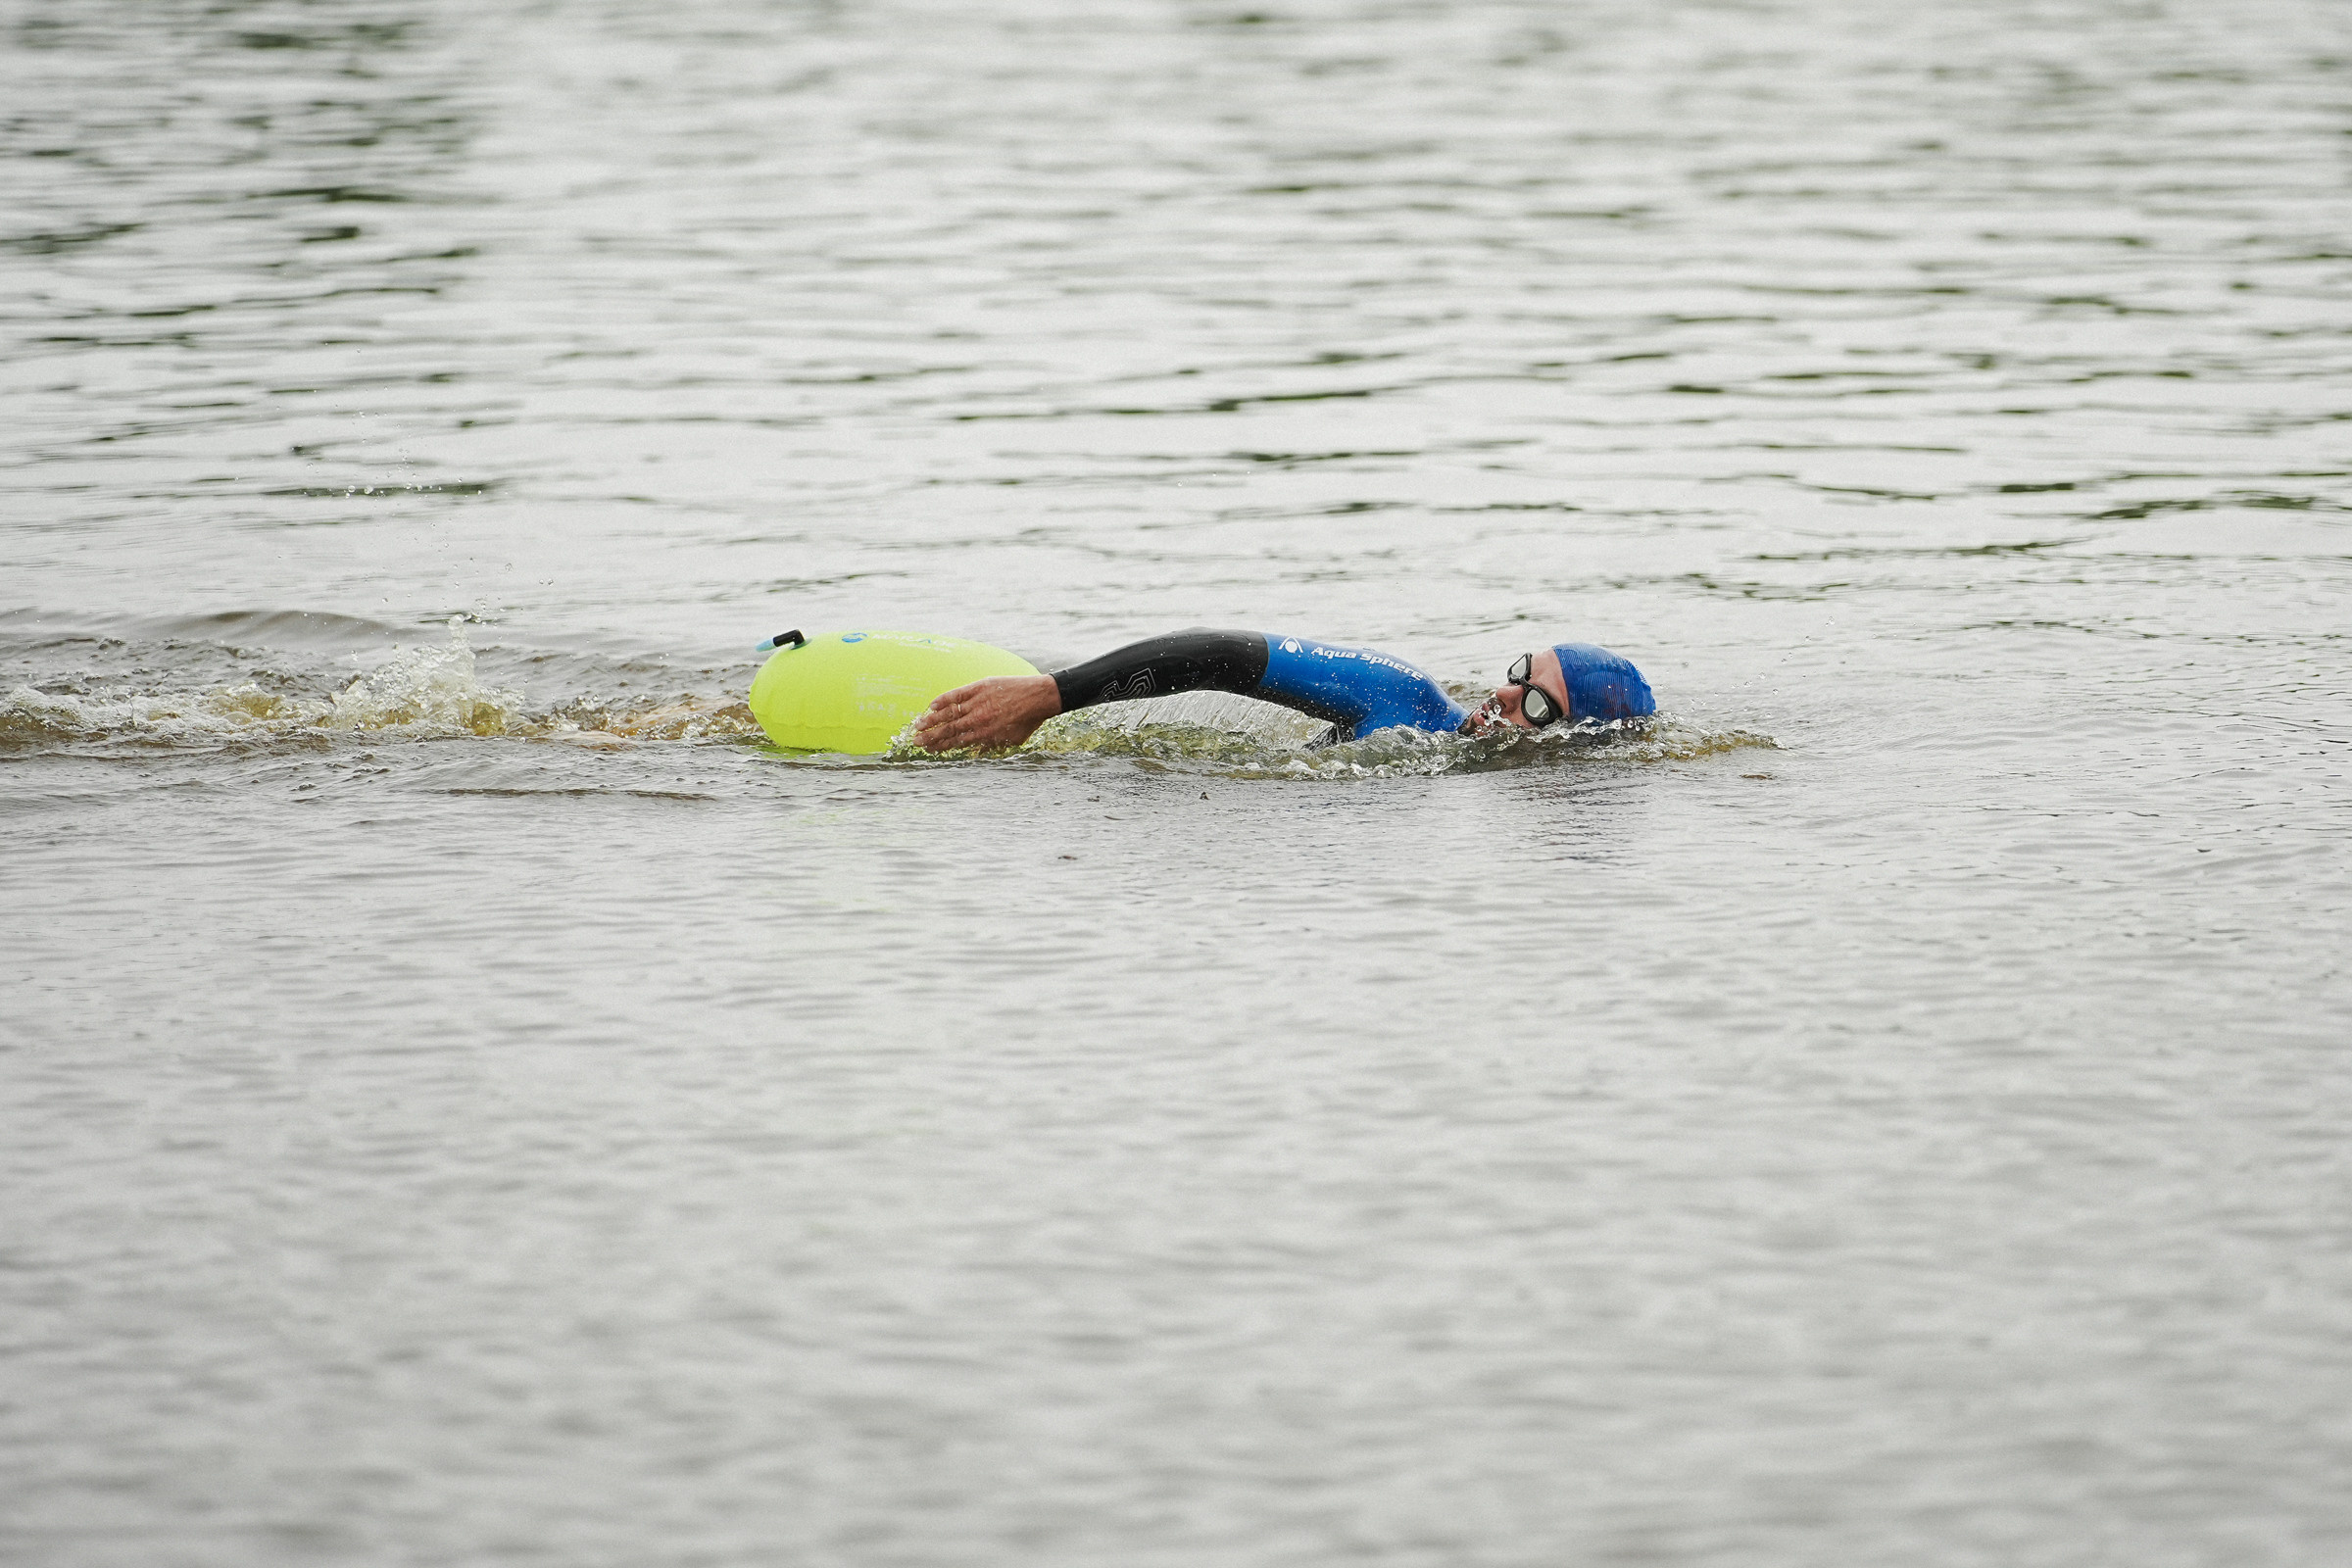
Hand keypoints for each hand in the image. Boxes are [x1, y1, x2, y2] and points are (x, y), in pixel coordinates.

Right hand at [912, 674, 1061, 752]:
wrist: (1039, 697)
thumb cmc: (1027, 720)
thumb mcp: (1011, 740)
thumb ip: (992, 745)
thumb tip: (977, 752)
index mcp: (985, 734)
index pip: (957, 742)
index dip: (941, 746)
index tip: (929, 750)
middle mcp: (978, 720)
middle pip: (948, 730)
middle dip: (931, 737)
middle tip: (916, 741)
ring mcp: (978, 702)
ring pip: (949, 713)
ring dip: (932, 720)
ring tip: (918, 725)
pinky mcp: (979, 687)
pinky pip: (957, 694)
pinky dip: (943, 699)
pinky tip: (932, 704)